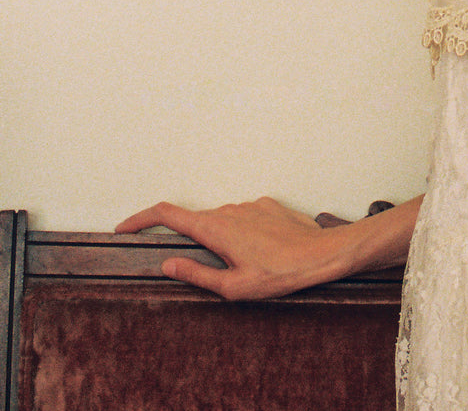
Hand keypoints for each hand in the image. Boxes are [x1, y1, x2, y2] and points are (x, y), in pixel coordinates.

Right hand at [115, 196, 334, 299]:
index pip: (167, 214)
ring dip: (224, 242)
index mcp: (214, 228)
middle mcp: (228, 209)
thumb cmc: (278, 274)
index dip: (141, 218)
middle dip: (195, 244)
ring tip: (249, 268)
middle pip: (197, 222)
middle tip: (209, 269)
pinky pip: (245, 219)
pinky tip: (264, 254)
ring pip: (223, 222)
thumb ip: (197, 273)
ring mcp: (248, 204)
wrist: (320, 253)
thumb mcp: (232, 286)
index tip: (124, 227)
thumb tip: (168, 263)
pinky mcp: (266, 204)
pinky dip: (244, 235)